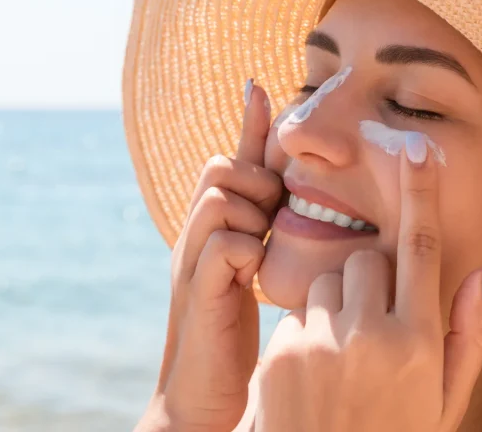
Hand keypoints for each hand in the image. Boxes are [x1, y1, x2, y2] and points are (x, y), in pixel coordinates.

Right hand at [138, 80, 281, 431]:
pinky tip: (254, 275)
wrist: (203, 397)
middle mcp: (196, 236)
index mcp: (214, 229)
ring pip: (219, 196)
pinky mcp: (197, 292)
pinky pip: (222, 242)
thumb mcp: (254, 274)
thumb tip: (290, 200)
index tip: (261, 84)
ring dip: (251, 212)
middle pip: (219, 167)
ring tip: (262, 245)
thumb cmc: (235, 336)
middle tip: (271, 213)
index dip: (247, 124)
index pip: (230, 161)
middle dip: (254, 179)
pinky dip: (244, 249)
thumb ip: (267, 235)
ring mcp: (191, 261)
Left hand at [254, 132, 481, 431]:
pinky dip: (307, 333)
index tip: (417, 148)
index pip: (423, 249)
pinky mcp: (281, 352)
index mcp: (420, 343)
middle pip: (367, 260)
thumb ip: (468, 335)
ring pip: (328, 281)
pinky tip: (313, 376)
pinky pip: (297, 313)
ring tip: (342, 360)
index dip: (421, 193)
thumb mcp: (444, 400)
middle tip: (372, 328)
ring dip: (337, 306)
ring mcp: (322, 343)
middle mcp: (372, 336)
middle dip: (371, 281)